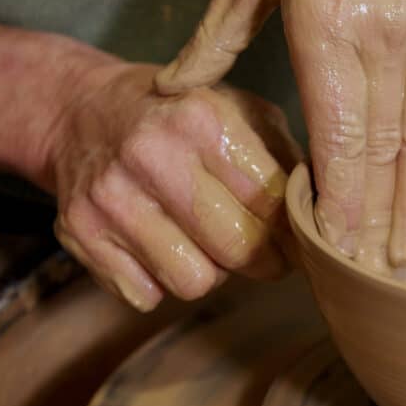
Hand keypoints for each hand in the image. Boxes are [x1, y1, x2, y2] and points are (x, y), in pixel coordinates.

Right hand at [50, 63, 301, 310]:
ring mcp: (111, 196)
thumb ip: (287, 160)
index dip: (293, 235)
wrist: (81, 110)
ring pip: (194, 282)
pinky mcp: (80, 232)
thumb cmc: (180, 117)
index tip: (295, 242)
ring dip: (208, 271)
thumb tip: (325, 216)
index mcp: (204, 121)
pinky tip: (159, 245)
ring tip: (202, 241)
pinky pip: (147, 295)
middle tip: (261, 252)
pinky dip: (159, 280)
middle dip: (260, 261)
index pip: (272, 206)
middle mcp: (153, 155)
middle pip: (238, 251)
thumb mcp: (241, 112)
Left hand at [156, 0, 405, 271]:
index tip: (336, 252)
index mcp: (328, 28)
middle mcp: (386, 35)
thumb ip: (220, 34)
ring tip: (402, 252)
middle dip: (375, 219)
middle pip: (382, 153)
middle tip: (368, 273)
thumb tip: (176, 89)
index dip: (341, 204)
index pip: (340, 142)